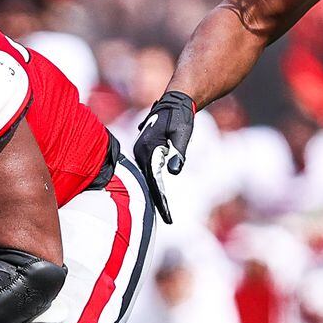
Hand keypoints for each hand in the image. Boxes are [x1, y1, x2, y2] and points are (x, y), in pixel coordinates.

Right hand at [133, 90, 195, 224]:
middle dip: (156, 199)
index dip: (160, 198)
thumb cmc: (180, 117)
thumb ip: (178, 152)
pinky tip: (158, 191)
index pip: (153, 179)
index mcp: (148, 149)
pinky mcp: (145, 151)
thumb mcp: (182, 134)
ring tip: (162, 210)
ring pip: (146, 176)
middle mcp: (140, 152)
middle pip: (147, 180)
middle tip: (167, 218)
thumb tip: (174, 171)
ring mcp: (141, 151)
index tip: (167, 215)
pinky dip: (153, 181)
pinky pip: (148, 170)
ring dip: (154, 191)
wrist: (174, 103)